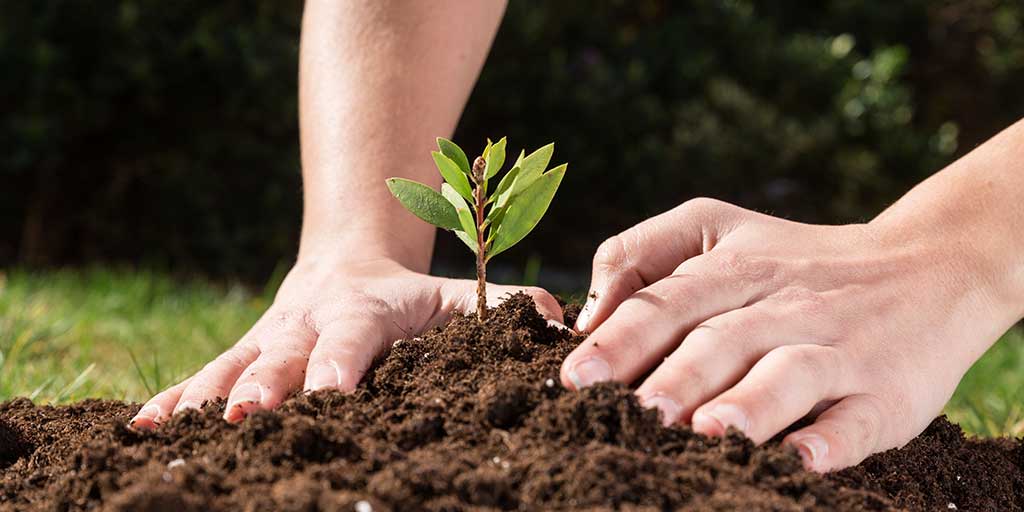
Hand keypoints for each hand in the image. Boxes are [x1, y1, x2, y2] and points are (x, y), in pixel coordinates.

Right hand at [132, 255, 562, 426]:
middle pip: (284, 354)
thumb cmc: (411, 296)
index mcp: (368, 311)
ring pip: (233, 366)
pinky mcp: (242, 353)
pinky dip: (174, 400)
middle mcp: (310, 321)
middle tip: (248, 419)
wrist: (345, 262)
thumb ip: (505, 307)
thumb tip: (561, 325)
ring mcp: (268, 338)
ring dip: (207, 398)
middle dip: (264, 387)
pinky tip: (140, 431)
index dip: (342, 365)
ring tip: (174, 432)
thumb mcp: (458, 295)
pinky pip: (204, 375)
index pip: (355, 338)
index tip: (332, 396)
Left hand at [560, 198, 1016, 471]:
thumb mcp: (719, 228)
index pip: (668, 302)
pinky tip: (805, 459)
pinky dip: (834, 439)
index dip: (622, 338)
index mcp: (736, 268)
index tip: (575, 376)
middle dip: (673, 376)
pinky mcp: (886, 392)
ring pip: (789, 374)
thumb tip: (588, 312)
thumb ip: (644, 252)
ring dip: (749, 404)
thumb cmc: (797, 260)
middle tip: (630, 412)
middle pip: (721, 340)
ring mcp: (837, 348)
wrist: (928, 266)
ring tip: (707, 431)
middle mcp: (784, 306)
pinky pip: (860, 418)